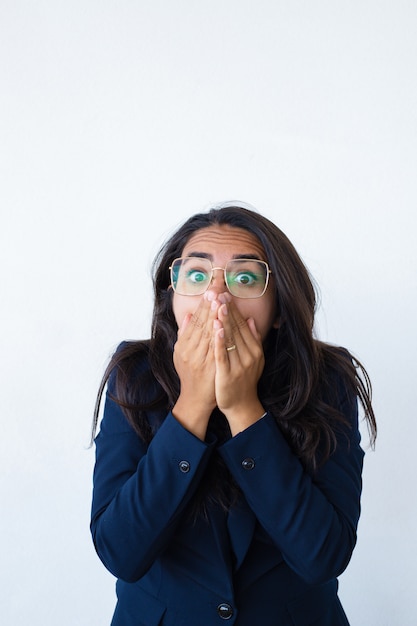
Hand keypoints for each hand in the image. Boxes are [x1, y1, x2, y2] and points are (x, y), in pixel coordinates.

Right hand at [172, 291, 218, 438]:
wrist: (195, 399)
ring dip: (214, 316)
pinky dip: (217, 335)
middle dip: (209, 305)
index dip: (202, 305)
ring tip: (219, 300)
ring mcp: (199, 358)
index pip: (194, 321)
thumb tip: (188, 315)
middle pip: (200, 323)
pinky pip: (213, 348)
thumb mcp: (183, 353)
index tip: (209, 291)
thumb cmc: (191, 374)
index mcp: (184, 345)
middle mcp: (189, 350)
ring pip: (207, 333)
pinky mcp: (209, 367)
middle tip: (215, 289)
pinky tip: (221, 324)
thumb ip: (185, 334)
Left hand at [213, 297, 265, 434]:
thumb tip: (250, 319)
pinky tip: (216, 328)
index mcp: (254, 350)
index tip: (225, 294)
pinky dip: (220, 341)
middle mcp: (249, 356)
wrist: (240, 405)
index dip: (234, 309)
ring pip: (230, 339)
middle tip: (220, 293)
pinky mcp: (227, 374)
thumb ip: (253, 339)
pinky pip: (223, 354)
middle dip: (227, 310)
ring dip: (224, 321)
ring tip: (218, 305)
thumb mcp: (253, 359)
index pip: (243, 325)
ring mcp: (239, 365)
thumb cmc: (243, 380)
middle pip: (236, 329)